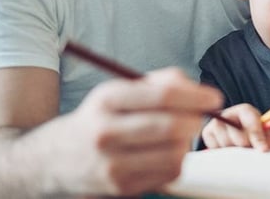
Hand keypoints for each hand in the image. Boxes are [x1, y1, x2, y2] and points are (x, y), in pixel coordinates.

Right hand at [57, 68, 224, 195]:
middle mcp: (106, 133)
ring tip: (177, 136)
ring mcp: (112, 164)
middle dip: (194, 120)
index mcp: (107, 100)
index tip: (214, 97)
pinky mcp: (121, 187)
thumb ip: (161, 82)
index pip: (162, 95)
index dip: (196, 96)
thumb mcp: (120, 90)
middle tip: (199, 117)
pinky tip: (162, 153)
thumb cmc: (101, 117)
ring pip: (174, 153)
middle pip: (171, 127)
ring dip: (186, 143)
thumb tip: (198, 90)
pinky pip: (169, 173)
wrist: (55, 158)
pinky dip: (176, 161)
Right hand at [200, 103, 269, 150]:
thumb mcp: (260, 128)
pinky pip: (216, 148)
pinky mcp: (207, 132)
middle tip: (248, 148)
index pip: (251, 122)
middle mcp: (229, 114)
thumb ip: (266, 135)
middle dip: (246, 146)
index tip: (263, 149)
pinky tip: (227, 147)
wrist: (231, 124)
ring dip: (234, 150)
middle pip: (238, 136)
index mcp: (244, 110)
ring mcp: (216, 122)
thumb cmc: (247, 127)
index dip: (258, 137)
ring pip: (227, 144)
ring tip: (238, 147)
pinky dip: (223, 152)